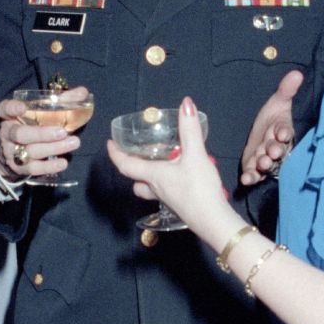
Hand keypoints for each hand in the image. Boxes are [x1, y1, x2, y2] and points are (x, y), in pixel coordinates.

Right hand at [0, 85, 88, 180]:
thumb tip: (82, 92)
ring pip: (30, 151)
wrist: (16, 151)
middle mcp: (8, 133)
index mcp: (10, 116)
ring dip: (53, 148)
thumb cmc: (33, 125)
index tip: (22, 107)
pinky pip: (33, 168)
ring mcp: (12, 152)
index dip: (12, 108)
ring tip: (74, 142)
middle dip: (42, 134)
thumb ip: (63, 100)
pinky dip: (49, 166)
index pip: (5, 109)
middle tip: (62, 131)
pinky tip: (63, 162)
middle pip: (20, 134)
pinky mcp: (19, 167)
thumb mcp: (42, 111)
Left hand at [107, 97, 238, 246]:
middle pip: (136, 181)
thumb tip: (185, 103)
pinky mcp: (180, 207)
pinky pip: (166, 195)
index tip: (109, 144)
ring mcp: (168, 201)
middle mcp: (156, 189)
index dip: (115, 154)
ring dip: (148, 180)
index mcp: (154, 175)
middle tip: (135, 156)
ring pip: (150, 190)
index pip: (126, 165)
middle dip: (132, 169)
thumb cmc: (199, 188)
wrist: (213, 221)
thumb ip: (190, 130)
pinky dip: (168, 185)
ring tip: (158, 166)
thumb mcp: (196, 155)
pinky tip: (181, 179)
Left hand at [240, 69, 302, 185]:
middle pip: (278, 150)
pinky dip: (252, 177)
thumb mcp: (278, 102)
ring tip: (261, 163)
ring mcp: (268, 160)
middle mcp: (278, 148)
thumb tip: (297, 73)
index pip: (285, 131)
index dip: (284, 132)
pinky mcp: (257, 170)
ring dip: (265, 164)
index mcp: (283, 131)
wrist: (261, 135)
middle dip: (275, 150)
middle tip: (272, 151)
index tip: (282, 133)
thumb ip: (286, 90)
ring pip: (268, 163)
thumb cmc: (272, 119)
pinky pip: (255, 175)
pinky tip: (246, 179)